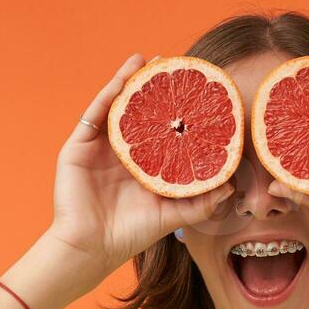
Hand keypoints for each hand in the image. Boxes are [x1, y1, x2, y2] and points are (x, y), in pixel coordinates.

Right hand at [46, 53, 236, 289]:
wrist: (90, 248)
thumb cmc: (129, 235)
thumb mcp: (172, 217)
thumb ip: (200, 203)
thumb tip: (231, 187)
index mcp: (142, 166)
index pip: (161, 130)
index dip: (175, 111)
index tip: (195, 90)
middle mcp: (121, 153)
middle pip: (139, 112)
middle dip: (154, 88)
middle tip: (173, 64)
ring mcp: (98, 148)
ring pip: (117, 107)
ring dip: (130, 81)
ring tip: (147, 60)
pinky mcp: (78, 147)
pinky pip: (95, 114)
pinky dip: (110, 94)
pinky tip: (124, 78)